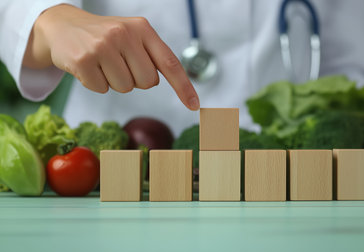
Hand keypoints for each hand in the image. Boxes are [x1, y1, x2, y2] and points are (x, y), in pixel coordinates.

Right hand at [24, 4, 199, 109]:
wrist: (64, 26)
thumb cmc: (105, 36)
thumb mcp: (132, 36)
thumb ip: (152, 56)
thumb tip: (174, 83)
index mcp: (142, 28)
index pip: (170, 63)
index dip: (184, 87)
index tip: (194, 105)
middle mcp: (124, 34)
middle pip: (148, 82)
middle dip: (136, 80)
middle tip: (120, 64)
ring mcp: (102, 46)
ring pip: (126, 88)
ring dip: (115, 82)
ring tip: (103, 63)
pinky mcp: (83, 60)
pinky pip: (102, 89)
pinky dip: (97, 84)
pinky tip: (89, 67)